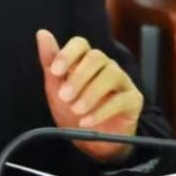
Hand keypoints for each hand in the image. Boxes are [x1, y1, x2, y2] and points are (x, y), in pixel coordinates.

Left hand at [37, 29, 142, 162]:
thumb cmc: (74, 111)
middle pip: (96, 57)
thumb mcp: (56, 88)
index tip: (55, 72)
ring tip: (77, 110)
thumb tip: (42, 33)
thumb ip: (50, 62)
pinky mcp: (133, 100)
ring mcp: (122, 81)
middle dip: (78, 76)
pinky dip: (102, 111)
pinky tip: (87, 121)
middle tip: (65, 96)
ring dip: (90, 93)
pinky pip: (121, 99)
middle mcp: (106, 66)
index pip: (80, 44)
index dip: (68, 54)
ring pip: (111, 74)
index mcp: (86, 61)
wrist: (91, 142)